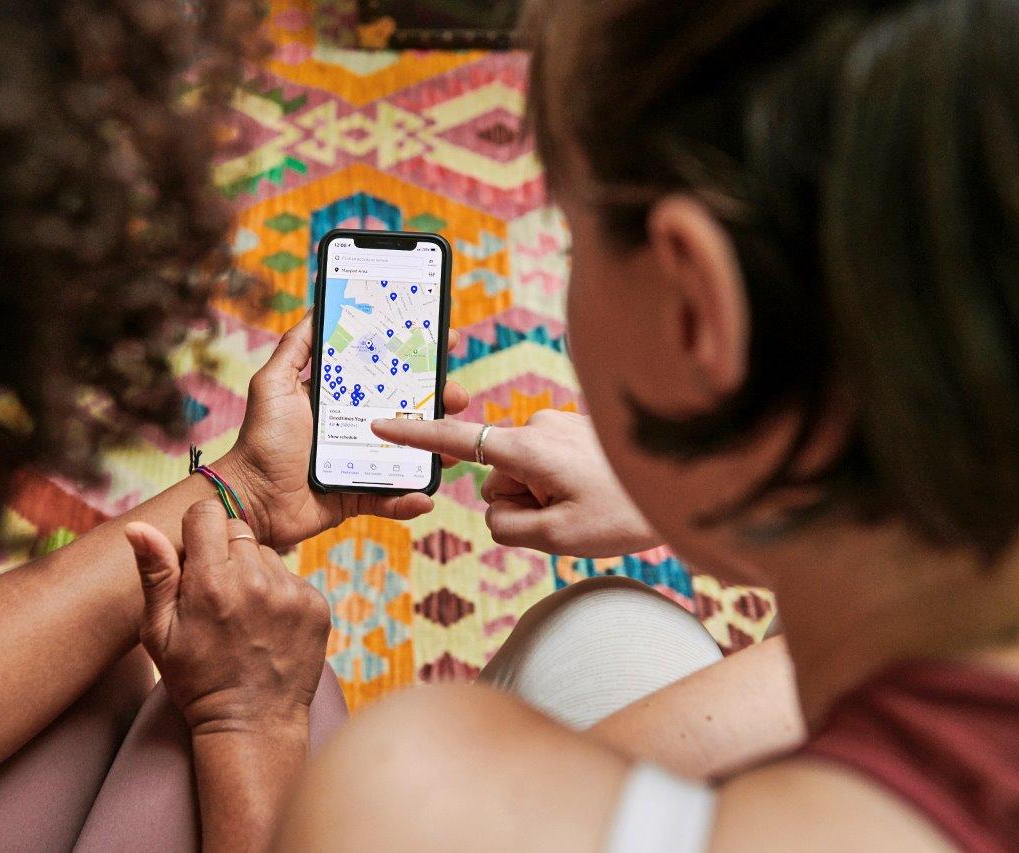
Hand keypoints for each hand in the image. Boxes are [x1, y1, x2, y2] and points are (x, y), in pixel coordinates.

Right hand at [124, 502, 330, 731]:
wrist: (252, 724)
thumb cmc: (196, 679)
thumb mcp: (159, 632)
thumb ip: (154, 574)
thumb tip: (137, 527)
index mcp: (211, 581)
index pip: (207, 513)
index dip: (197, 532)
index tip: (195, 560)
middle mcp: (255, 580)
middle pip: (238, 530)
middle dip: (225, 554)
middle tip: (218, 597)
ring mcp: (291, 592)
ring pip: (266, 554)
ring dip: (253, 572)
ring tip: (243, 615)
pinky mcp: (316, 605)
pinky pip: (292, 577)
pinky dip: (279, 593)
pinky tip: (267, 626)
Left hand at [211, 311, 469, 549]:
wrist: (252, 499)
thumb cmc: (260, 440)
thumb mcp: (273, 384)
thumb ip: (295, 348)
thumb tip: (318, 307)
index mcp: (340, 396)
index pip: (386, 370)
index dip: (416, 356)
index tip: (445, 341)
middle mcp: (356, 425)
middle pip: (408, 408)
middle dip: (439, 399)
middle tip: (457, 395)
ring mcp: (361, 461)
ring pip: (410, 452)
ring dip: (436, 448)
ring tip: (452, 445)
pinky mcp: (361, 494)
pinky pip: (393, 497)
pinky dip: (410, 498)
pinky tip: (425, 495)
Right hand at [370, 409, 659, 557]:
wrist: (687, 488)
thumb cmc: (625, 513)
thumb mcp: (557, 537)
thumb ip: (508, 526)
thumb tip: (498, 510)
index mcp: (526, 448)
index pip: (456, 441)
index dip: (415, 435)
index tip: (380, 425)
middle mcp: (537, 426)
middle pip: (497, 479)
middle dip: (519, 503)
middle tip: (568, 518)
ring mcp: (558, 425)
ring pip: (523, 476)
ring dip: (544, 496)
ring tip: (591, 506)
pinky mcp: (575, 430)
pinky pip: (547, 466)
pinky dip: (560, 485)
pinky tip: (598, 495)